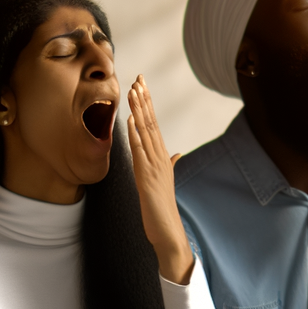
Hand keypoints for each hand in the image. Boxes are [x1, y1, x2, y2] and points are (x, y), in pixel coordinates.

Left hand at [126, 76, 194, 284]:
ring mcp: (155, 166)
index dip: (148, 104)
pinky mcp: (147, 177)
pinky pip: (140, 152)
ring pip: (146, 132)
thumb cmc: (162, 208)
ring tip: (134, 90)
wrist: (168, 231)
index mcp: (162, 158)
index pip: (154, 125)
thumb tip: (176, 153)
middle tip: (139, 77)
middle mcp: (160, 158)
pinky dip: (135, 135)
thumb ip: (170, 164)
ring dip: (139, 110)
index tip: (142, 85)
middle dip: (145, 100)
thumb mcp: (164, 182)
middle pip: (151, 123)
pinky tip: (131, 120)